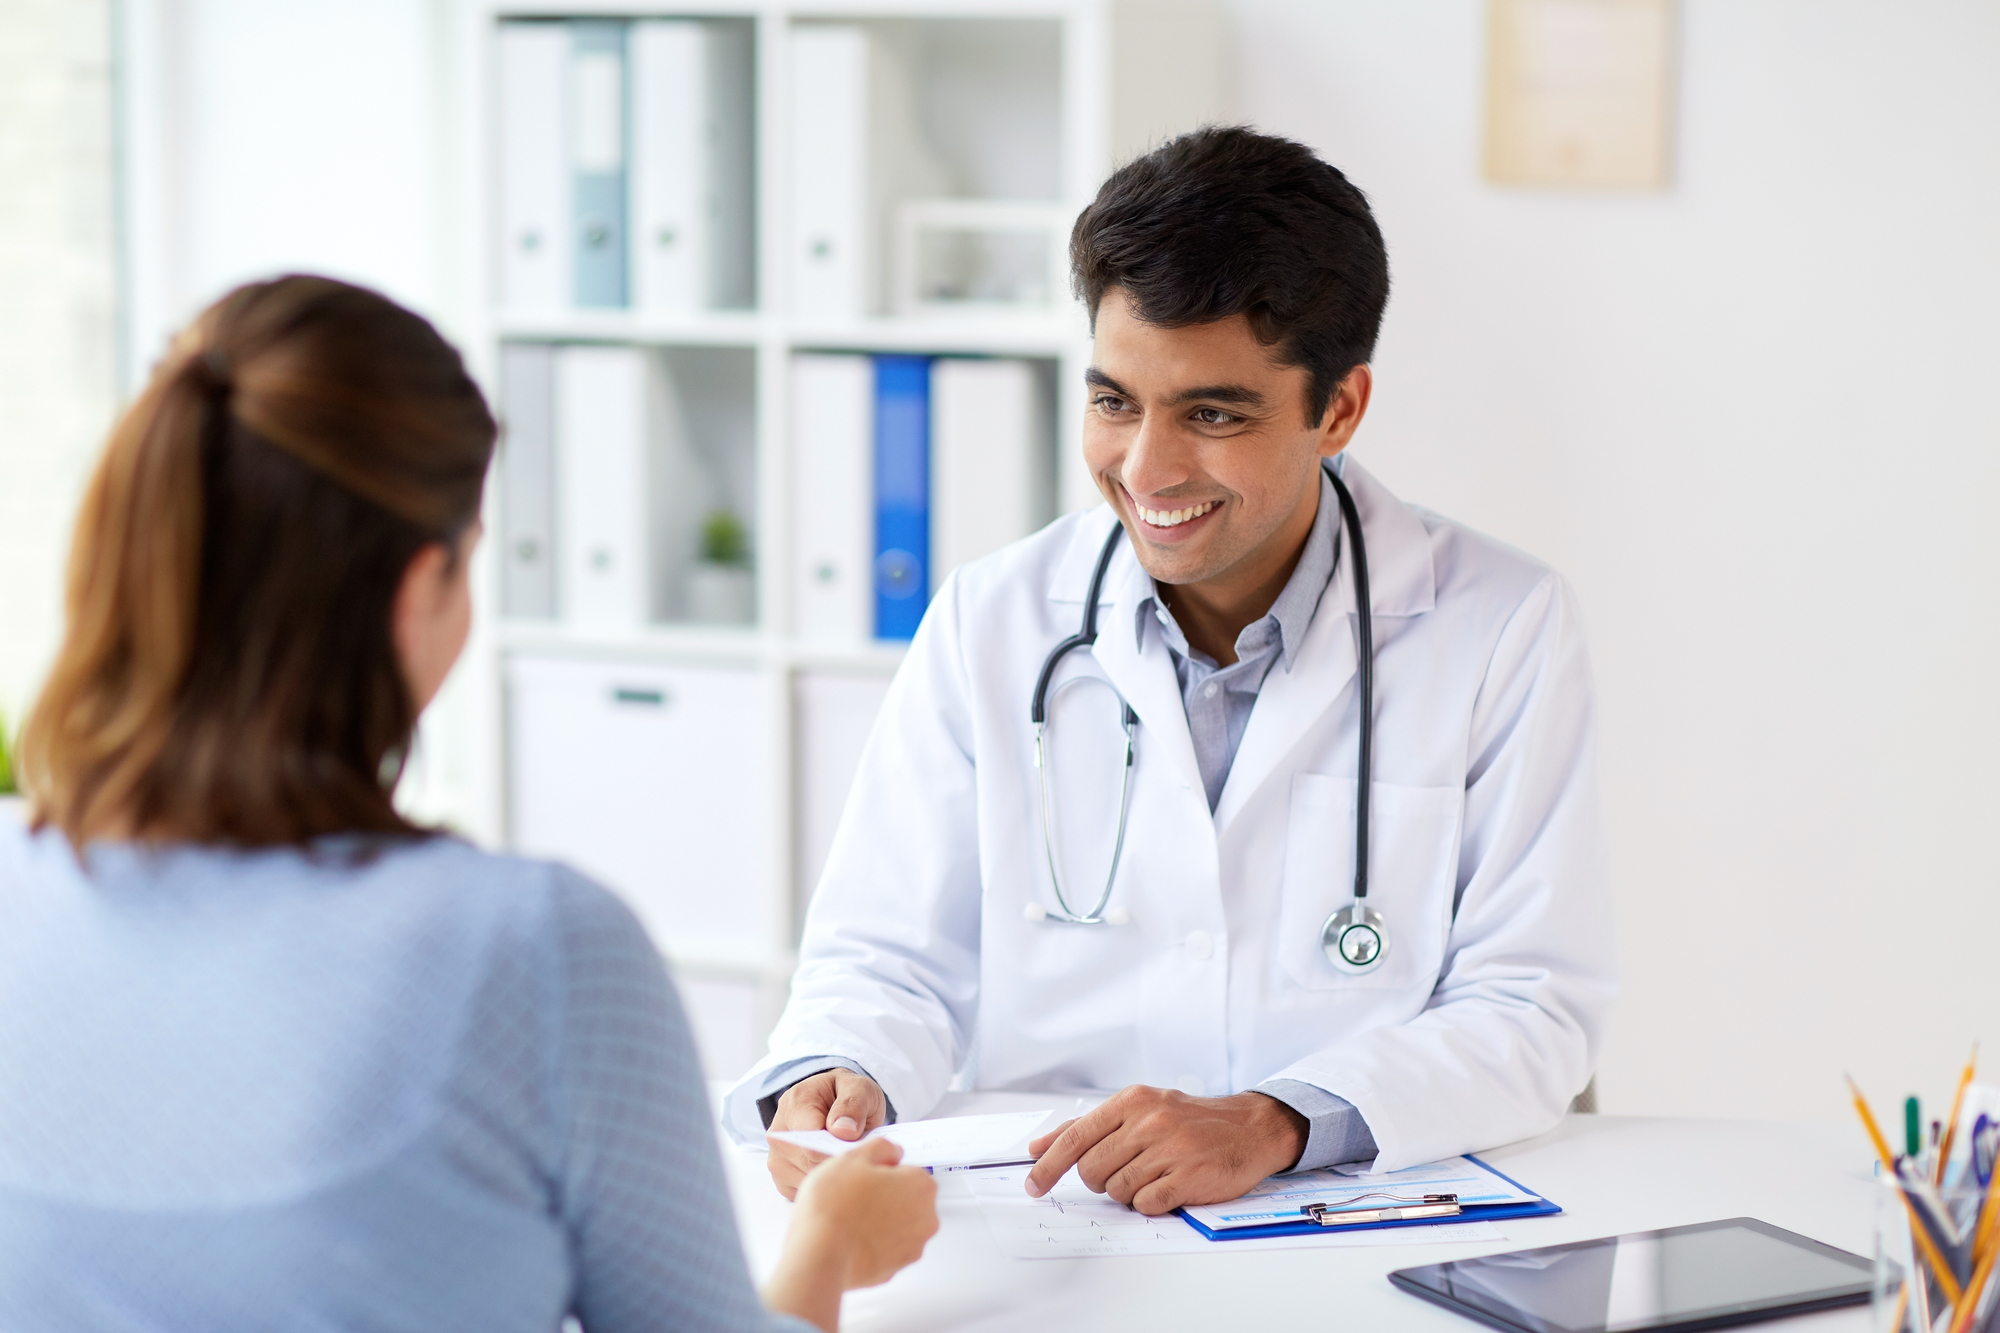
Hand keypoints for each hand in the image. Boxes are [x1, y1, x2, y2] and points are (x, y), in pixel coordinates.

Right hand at [762, 1138, 938, 1332]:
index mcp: (921, 1186)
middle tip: (853, 1197)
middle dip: (885, 1197)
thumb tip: (891, 1152)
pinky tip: (850, 1240)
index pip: (908, 1170)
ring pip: (897, 1226)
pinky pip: (885, 1250)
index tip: (863, 1177)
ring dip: (879, 1221)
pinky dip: (872, 1245)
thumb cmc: (833, 1207)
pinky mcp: (894, 1270)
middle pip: (906, 1199)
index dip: (881, 1171)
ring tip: (848, 1220)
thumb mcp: (853, 1158)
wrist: (818, 1256)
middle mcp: (925, 1219)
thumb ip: (881, 1148)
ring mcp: (911, 1248)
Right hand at [765, 1069, 889, 1200]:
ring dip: (834, 1179)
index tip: (861, 1151)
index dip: (840, 1152)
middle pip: (811, 1166)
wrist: (833, 1102)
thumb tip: (844, 1131)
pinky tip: (838, 1174)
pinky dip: (825, 1189)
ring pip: (809, 1183)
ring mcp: (777, 1159)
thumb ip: (853, 1105)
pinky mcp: (782, 1179)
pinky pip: (806, 1194)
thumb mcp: (859, 1088)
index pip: (813, 1145)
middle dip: (840, 1165)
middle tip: (862, 1156)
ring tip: (851, 1162)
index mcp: (794, 1104)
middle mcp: (778, 1134)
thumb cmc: (845, 1095)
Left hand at [1025, 1085, 1306, 1215]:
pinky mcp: (1188, 1177)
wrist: (1248, 1128)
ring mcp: (1169, 1149)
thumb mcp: (1138, 1110)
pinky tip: (1168, 1188)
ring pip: (1117, 1191)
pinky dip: (1151, 1204)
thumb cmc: (1187, 1121)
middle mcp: (1149, 1121)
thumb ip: (1087, 1127)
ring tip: (1153, 1176)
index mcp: (1131, 1101)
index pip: (1075, 1138)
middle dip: (1101, 1180)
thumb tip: (1037, 1147)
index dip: (1048, 1166)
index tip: (1032, 1186)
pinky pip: (1146, 1205)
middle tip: (1126, 1172)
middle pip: (1092, 1170)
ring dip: (1129, 1193)